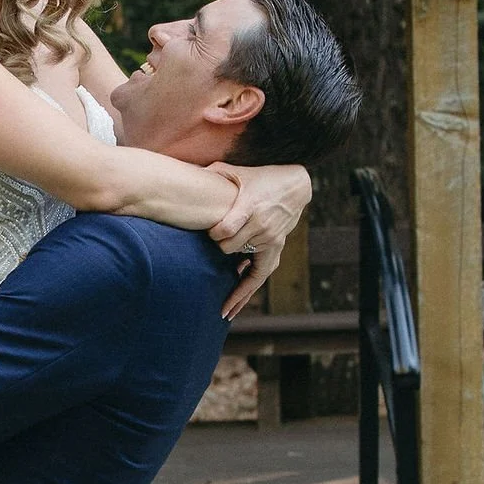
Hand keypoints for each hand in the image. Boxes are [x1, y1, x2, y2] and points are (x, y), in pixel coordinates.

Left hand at [208, 163, 311, 319]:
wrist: (295, 185)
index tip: (208, 236)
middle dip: (217, 254)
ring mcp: (271, 240)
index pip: (224, 231)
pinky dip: (247, 291)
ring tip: (222, 311)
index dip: (213, 235)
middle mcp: (261, 226)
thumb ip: (214, 173)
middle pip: (230, 250)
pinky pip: (260, 276)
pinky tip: (234, 306)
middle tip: (204, 262)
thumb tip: (187, 174)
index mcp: (250, 207)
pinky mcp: (276, 248)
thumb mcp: (237, 172)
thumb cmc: (260, 177)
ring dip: (234, 287)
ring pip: (246, 268)